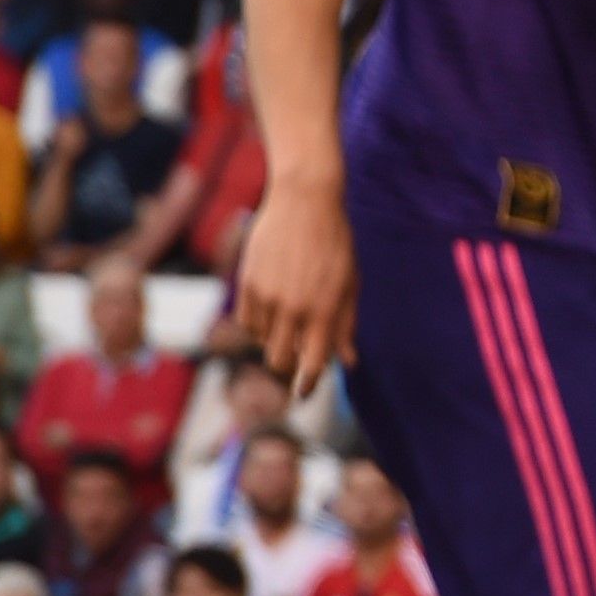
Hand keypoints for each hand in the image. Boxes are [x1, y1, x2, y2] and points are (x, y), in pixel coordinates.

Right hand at [238, 175, 355, 400]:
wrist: (304, 203)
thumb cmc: (336, 244)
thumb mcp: (350, 284)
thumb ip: (346, 325)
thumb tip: (347, 362)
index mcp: (324, 311)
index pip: (312, 363)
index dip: (307, 383)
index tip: (304, 393)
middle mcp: (293, 308)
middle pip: (280, 360)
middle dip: (289, 365)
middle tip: (297, 357)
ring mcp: (267, 296)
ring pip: (262, 341)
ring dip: (275, 339)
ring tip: (291, 318)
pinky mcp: (247, 284)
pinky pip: (246, 322)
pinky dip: (258, 325)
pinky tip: (272, 311)